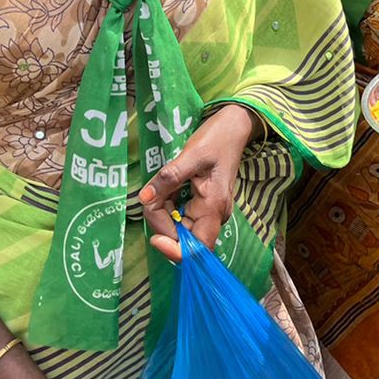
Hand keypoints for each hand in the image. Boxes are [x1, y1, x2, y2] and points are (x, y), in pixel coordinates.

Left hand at [139, 105, 256, 260]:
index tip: (154, 238)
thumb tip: (144, 199)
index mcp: (214, 206)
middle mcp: (214, 216)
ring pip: (179, 228)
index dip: (173, 250)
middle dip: (161, 221)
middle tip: (154, 194)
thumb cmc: (216, 139)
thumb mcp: (190, 155)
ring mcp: (210, 213)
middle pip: (182, 238)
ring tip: (161, 186)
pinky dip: (168, 207)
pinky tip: (167, 189)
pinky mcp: (204, 207)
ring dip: (163, 213)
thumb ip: (167, 178)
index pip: (197, 248)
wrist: (234, 128)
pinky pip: (181, 216)